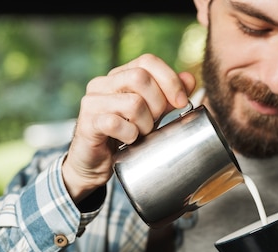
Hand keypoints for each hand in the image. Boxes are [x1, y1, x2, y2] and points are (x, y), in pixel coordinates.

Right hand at [62, 53, 195, 201]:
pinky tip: (129, 141)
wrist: (94, 164)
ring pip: (132, 102)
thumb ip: (168, 97)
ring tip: (141, 135)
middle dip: (157, 104)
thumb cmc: (123, 136)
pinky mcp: (88, 123)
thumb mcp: (150, 114)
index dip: (169, 79)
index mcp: (118, 76)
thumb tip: (189, 79)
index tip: (182, 102)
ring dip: (145, 124)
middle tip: (155, 123)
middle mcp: (102, 84)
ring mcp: (92, 102)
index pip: (147, 61)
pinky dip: (129, 135)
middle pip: (140, 78)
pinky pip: (115, 124)